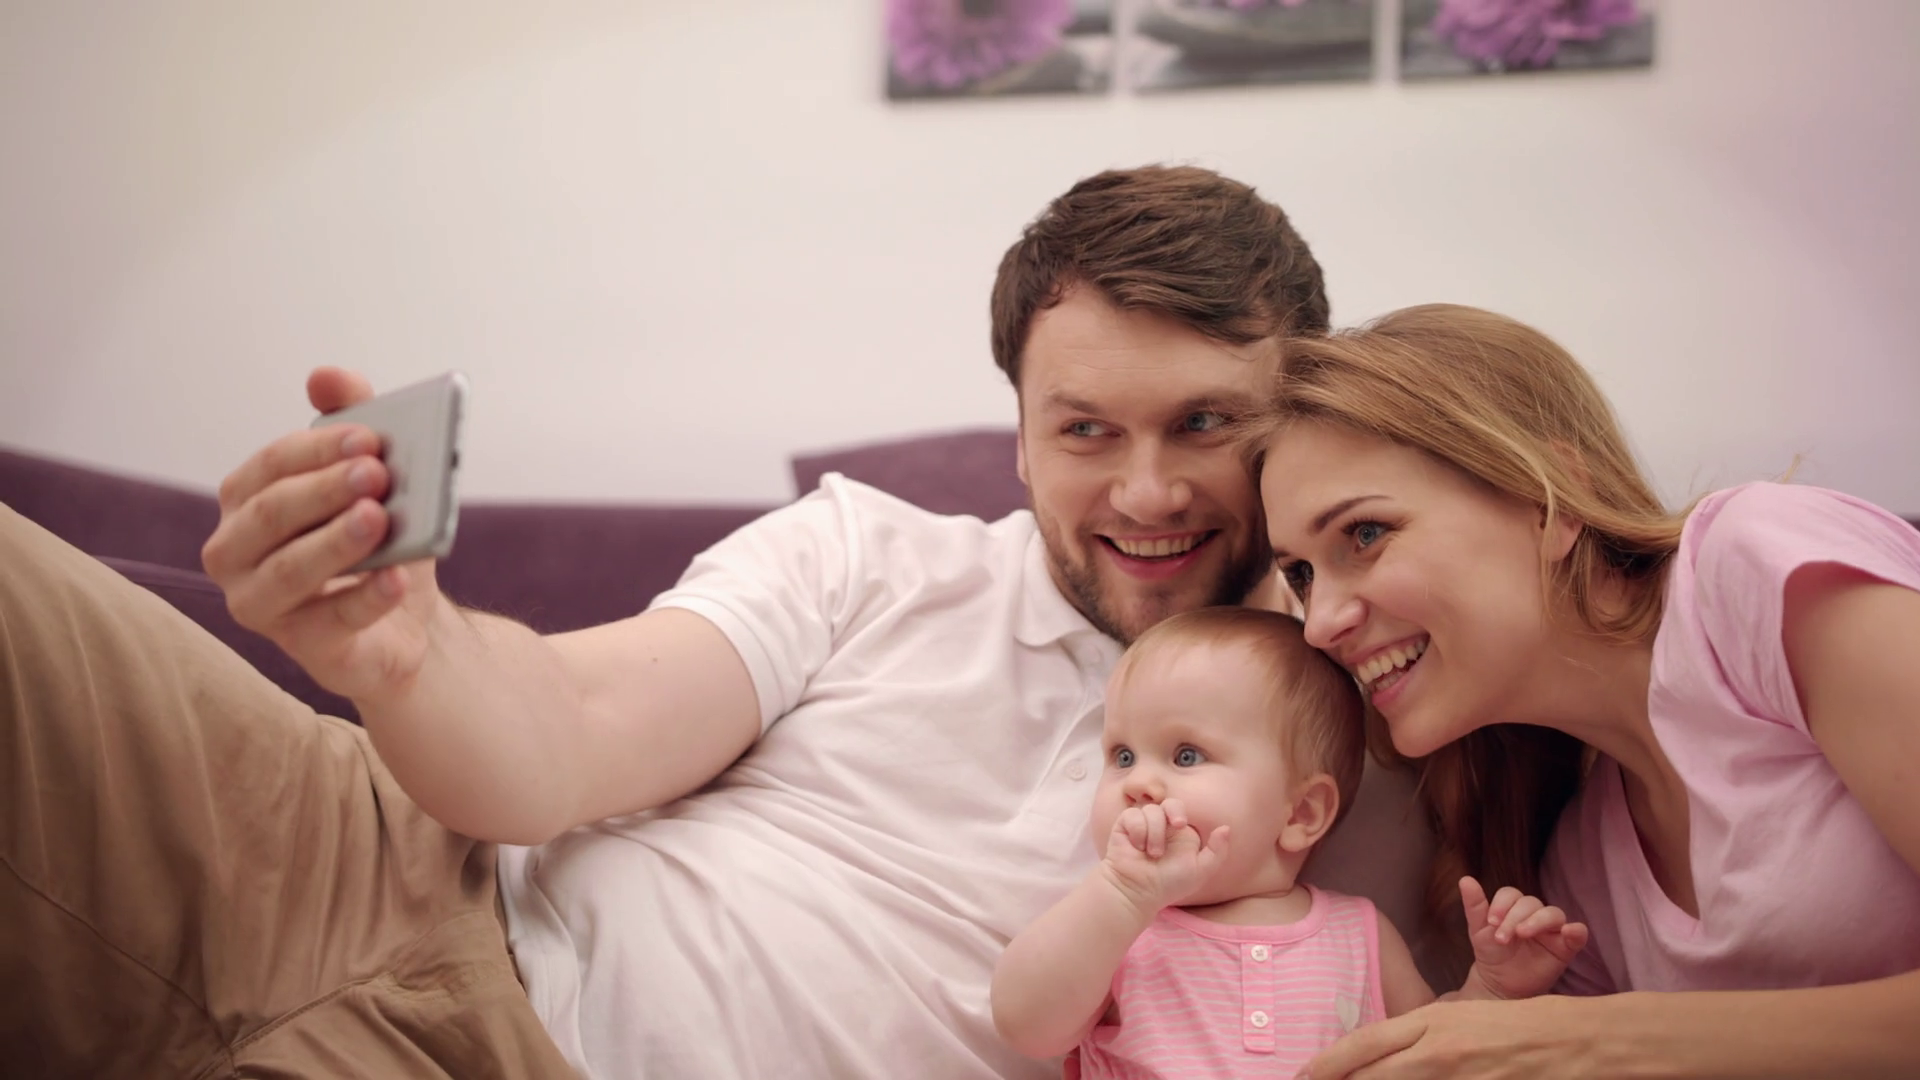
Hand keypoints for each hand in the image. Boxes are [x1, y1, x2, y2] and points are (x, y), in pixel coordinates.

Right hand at [202, 367, 444, 702]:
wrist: (404, 621)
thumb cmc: (378, 540)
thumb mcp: (373, 480)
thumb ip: (352, 423)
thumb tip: (326, 376)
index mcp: (246, 500)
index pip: (272, 465)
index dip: (319, 449)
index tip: (370, 437)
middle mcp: (235, 552)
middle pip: (272, 514)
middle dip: (325, 489)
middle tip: (378, 472)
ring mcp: (258, 604)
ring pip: (289, 570)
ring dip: (337, 542)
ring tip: (381, 518)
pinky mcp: (299, 648)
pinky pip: (331, 621)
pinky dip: (366, 598)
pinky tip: (396, 579)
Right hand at [1100, 798, 1229, 913]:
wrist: (1137, 891)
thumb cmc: (1169, 884)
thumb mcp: (1200, 870)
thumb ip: (1217, 851)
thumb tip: (1226, 827)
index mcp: (1179, 833)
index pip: (1181, 810)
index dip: (1180, 812)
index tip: (1180, 825)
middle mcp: (1161, 826)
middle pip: (1168, 802)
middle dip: (1171, 811)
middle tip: (1175, 825)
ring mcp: (1142, 825)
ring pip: (1150, 810)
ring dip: (1154, 832)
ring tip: (1151, 854)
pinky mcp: (1124, 826)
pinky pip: (1132, 814)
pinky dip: (1137, 830)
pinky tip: (1136, 846)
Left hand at [1298, 995, 1598, 1079]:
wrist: (1575, 1039)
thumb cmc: (1516, 1025)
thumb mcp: (1459, 1019)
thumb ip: (1418, 1039)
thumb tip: (1376, 1057)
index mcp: (1432, 1021)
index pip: (1364, 1043)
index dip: (1327, 1063)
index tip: (1300, 1075)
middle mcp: (1439, 1050)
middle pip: (1371, 1075)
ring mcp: (1460, 1078)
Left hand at [1458, 876, 1587, 1000]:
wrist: (1501, 985)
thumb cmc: (1492, 953)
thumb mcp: (1479, 931)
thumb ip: (1475, 906)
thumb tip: (1465, 879)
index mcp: (1514, 907)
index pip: (1511, 894)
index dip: (1501, 905)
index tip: (1490, 922)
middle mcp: (1535, 914)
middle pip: (1531, 903)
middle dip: (1514, 918)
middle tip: (1501, 938)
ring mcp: (1553, 930)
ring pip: (1553, 913)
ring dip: (1538, 921)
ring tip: (1522, 934)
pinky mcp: (1566, 947)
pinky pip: (1578, 934)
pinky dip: (1576, 931)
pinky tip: (1570, 933)